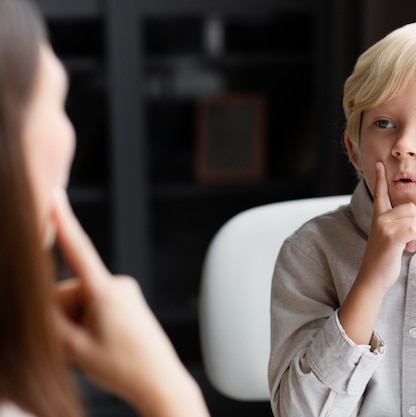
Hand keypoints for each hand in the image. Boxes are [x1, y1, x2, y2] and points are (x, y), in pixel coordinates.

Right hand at [51, 189, 208, 416]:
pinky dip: (87, 324)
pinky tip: (99, 346)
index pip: (78, 252)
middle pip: (67, 293)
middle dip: (63, 319)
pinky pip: (93, 306)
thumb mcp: (76, 351)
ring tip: (93, 350)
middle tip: (78, 348)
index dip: (64, 223)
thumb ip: (49, 324)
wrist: (159, 382)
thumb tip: (33, 303)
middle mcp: (117, 285)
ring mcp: (124, 292)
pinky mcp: (126, 300)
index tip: (55, 197)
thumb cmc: (123, 368)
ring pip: (78, 303)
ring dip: (75, 325)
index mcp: (106, 293)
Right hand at [360, 162, 415, 289]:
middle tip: (409, 241)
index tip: (380, 164)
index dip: (380, 179)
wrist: (373, 278)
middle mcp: (380, 219)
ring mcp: (384, 227)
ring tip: (408, 247)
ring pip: (413, 217)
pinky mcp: (391, 237)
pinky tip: (411, 249)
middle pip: (409, 207)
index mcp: (378, 217)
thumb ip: (395, 226)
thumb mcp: (387, 239)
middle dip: (415, 223)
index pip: (380, 194)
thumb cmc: (383, 261)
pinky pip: (414, 229)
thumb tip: (411, 222)